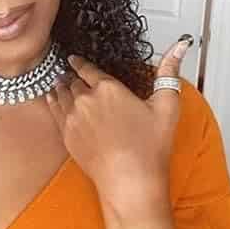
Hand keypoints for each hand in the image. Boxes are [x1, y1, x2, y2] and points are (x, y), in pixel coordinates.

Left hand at [45, 35, 192, 215]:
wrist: (130, 181)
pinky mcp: (65, 133)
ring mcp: (72, 115)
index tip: (75, 59)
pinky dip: (52, 100)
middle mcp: (85, 98)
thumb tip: (178, 47)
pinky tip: (51, 97)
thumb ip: (169, 74)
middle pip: (74, 81)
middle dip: (73, 77)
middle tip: (70, 74)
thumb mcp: (167, 107)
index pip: (87, 68)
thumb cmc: (149, 148)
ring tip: (60, 82)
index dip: (80, 63)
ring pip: (61, 92)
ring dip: (61, 86)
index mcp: (108, 88)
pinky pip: (53, 108)